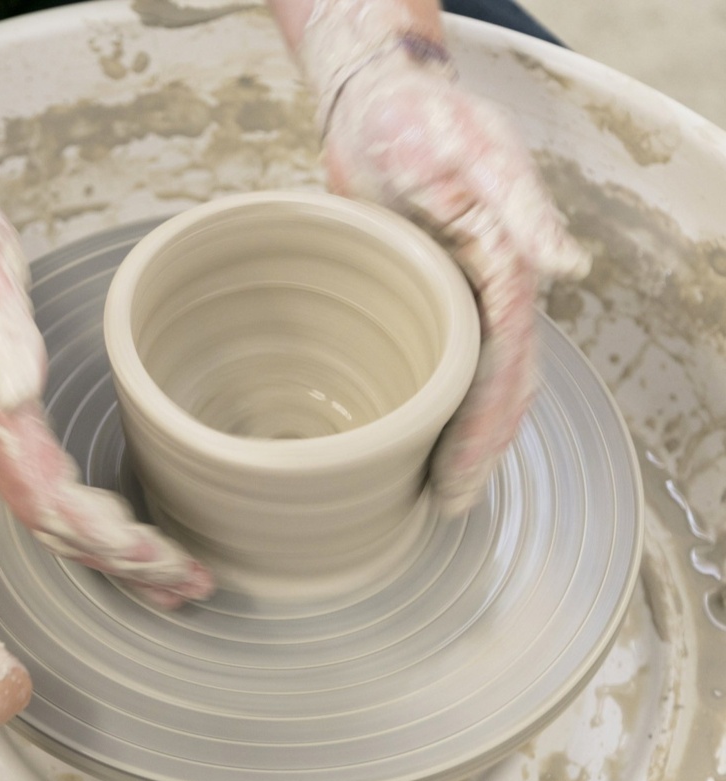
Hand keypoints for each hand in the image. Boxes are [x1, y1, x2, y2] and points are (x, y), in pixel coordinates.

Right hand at [0, 57, 212, 607]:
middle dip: (128, 564)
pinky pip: (55, 500)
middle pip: (63, 532)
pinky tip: (125, 535)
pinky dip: (95, 530)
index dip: (108, 541)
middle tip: (190, 584)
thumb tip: (19, 396)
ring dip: (116, 558)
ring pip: (60, 525)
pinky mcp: (7, 434)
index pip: (53, 507)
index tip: (162, 560)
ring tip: (170, 580)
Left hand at [294, 1, 589, 513]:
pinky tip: (419, 435)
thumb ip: (523, 213)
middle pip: (497, 390)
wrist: (380, 109)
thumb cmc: (425, 126)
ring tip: (439, 491)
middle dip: (477, 451)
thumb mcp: (478, 158)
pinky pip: (442, 364)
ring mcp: (462, 302)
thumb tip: (567, 269)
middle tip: (447, 505)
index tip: (460, 475)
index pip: (508, 368)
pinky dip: (437, 407)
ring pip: (472, 385)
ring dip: (460, 439)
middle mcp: (491, 297)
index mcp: (509, 273)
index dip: (486, 426)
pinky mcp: (429, 299)